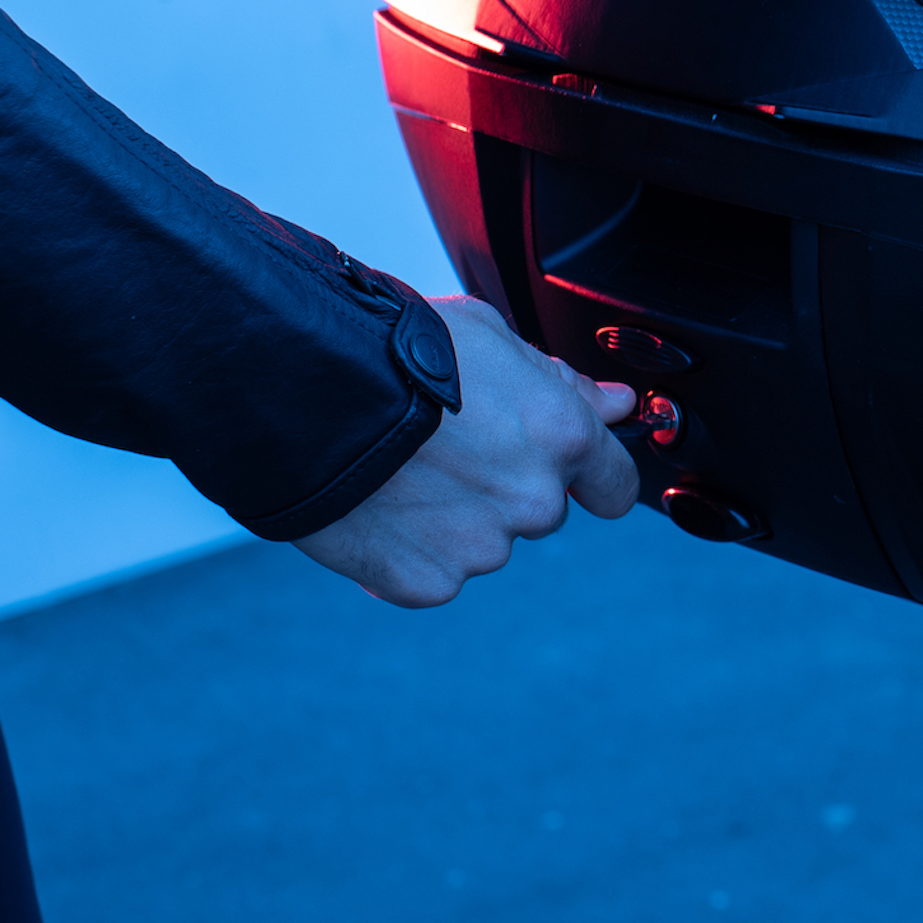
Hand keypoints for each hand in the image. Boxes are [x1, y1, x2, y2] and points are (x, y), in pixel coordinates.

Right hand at [294, 296, 640, 606]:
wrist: (304, 396)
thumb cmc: (395, 352)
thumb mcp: (491, 338)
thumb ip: (562, 383)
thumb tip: (618, 405)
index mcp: (562, 440)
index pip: (616, 486)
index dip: (594, 478)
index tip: (573, 473)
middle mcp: (534, 502)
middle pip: (540, 510)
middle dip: (506, 486)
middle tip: (448, 449)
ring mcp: (480, 550)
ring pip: (484, 542)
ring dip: (455, 518)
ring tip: (401, 471)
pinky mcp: (426, 583)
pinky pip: (431, 572)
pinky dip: (408, 550)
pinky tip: (377, 508)